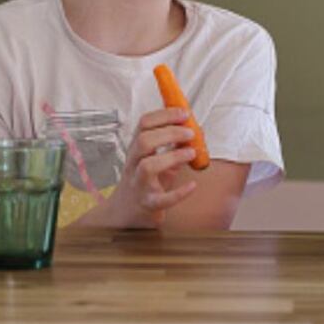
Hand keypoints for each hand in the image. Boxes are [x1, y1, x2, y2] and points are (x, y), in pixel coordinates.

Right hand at [104, 107, 198, 227]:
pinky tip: (192, 186)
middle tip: (190, 133)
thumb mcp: (158, 159)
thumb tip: (196, 131)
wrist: (127, 211)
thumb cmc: (146, 181)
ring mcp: (139, 184)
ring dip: (172, 156)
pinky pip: (162, 199)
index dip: (165, 115)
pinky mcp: (148, 204)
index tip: (184, 113)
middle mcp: (134, 164)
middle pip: (144, 141)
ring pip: (147, 166)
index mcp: (137, 149)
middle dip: (169, 133)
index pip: (144, 124)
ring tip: (191, 153)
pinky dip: (179, 192)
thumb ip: (175, 146)